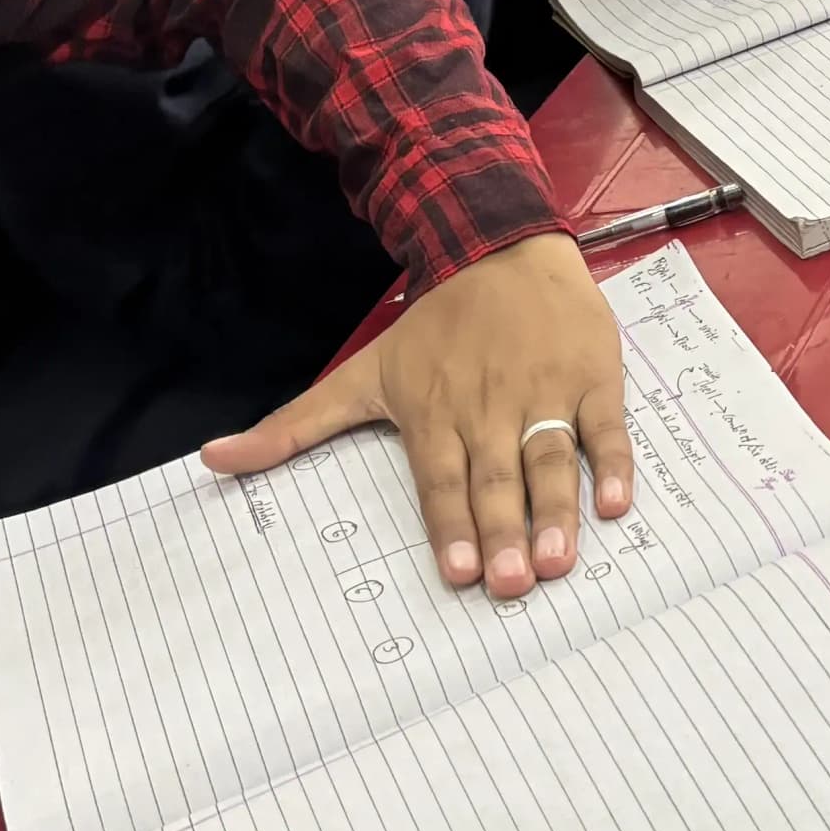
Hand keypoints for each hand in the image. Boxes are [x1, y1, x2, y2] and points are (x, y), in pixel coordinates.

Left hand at [204, 233, 631, 597]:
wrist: (500, 246)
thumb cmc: (432, 327)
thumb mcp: (360, 373)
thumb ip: (293, 425)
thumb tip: (212, 460)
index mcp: (435, 411)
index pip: (441, 479)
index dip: (450, 526)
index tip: (458, 574)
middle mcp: (489, 406)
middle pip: (496, 478)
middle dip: (506, 532)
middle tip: (515, 584)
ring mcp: (545, 391)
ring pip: (550, 458)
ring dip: (557, 509)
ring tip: (561, 560)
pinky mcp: (592, 377)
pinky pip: (606, 428)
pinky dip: (614, 464)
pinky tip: (617, 504)